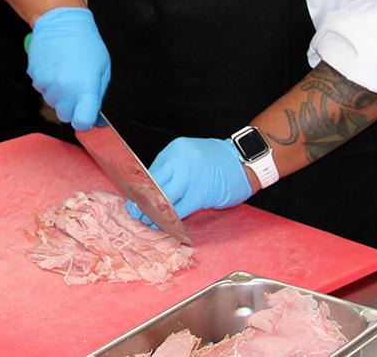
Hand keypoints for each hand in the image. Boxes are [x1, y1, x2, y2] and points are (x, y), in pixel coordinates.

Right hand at [26, 7, 110, 131]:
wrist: (61, 22)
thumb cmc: (86, 43)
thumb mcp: (103, 69)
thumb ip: (98, 96)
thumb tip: (96, 119)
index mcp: (85, 87)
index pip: (82, 121)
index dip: (85, 121)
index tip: (86, 115)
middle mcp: (64, 88)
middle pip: (65, 115)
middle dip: (71, 106)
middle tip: (76, 87)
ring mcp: (47, 83)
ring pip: (53, 102)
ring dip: (59, 94)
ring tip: (65, 72)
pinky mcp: (35, 77)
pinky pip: (43, 90)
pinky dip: (48, 83)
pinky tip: (55, 67)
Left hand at [127, 137, 251, 223]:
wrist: (242, 161)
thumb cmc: (215, 161)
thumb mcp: (188, 157)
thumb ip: (172, 170)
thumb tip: (151, 190)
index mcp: (174, 151)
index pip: (150, 172)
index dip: (141, 189)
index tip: (134, 200)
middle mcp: (180, 161)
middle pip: (154, 185)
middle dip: (143, 202)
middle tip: (136, 214)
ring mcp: (191, 177)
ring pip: (165, 199)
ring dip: (156, 214)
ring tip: (150, 222)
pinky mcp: (202, 193)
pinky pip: (181, 209)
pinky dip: (173, 219)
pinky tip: (168, 225)